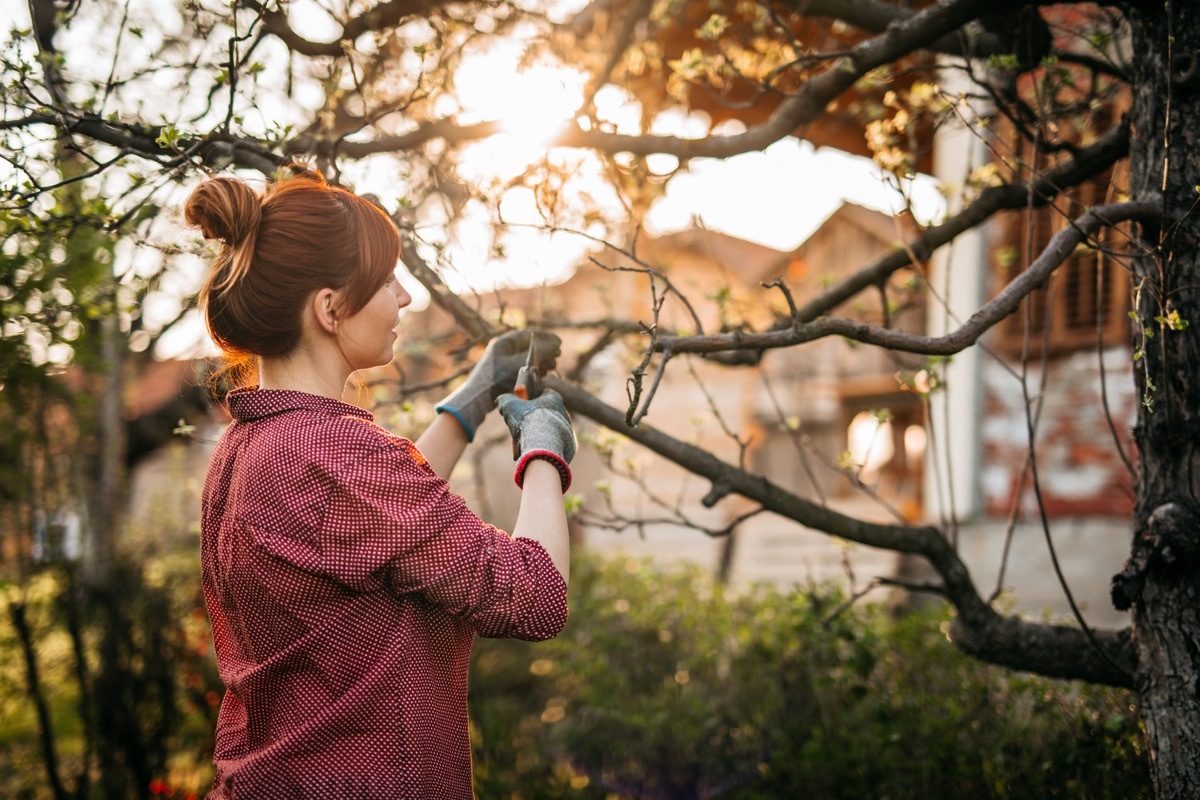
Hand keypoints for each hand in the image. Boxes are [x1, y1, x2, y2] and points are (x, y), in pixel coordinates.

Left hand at [435, 330, 560, 441]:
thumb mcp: (520, 364)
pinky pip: (523, 367)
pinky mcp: (504, 374)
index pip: (528, 335)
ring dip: (541, 360)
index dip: (545, 337)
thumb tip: (555, 344)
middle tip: (558, 355)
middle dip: (545, 350)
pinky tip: (543, 374)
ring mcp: (503, 362)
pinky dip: (534, 369)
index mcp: (504, 343)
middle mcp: (504, 350)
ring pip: (527, 357)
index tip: (559, 342)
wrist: (477, 398)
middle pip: (528, 346)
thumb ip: (539, 353)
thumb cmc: (497, 379)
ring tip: (553, 366)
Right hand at [497, 389, 575, 491]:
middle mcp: (564, 412)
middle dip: (534, 418)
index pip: (544, 392)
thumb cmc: (528, 421)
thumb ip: (504, 400)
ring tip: (526, 441)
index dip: (532, 398)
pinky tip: (535, 449)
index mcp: (554, 398)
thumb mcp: (510, 406)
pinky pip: (555, 443)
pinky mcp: (569, 444)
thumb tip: (500, 400)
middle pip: (546, 412)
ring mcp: (568, 429)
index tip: (522, 405)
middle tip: (522, 427)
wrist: (544, 446)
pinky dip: (546, 445)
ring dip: (540, 433)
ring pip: (551, 428)